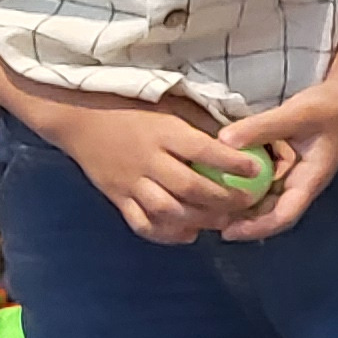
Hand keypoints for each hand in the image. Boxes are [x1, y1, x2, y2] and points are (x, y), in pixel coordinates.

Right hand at [39, 92, 261, 245]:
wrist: (79, 118)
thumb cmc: (134, 107)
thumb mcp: (171, 104)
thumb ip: (201, 122)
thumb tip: (243, 134)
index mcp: (164, 133)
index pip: (204, 151)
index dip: (233, 163)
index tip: (258, 169)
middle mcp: (148, 160)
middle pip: (189, 188)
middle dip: (223, 200)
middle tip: (247, 203)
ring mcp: (129, 182)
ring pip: (167, 210)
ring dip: (199, 219)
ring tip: (222, 221)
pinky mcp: (116, 197)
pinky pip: (141, 223)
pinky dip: (166, 233)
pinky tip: (188, 233)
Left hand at [212, 78, 337, 242]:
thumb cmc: (328, 108)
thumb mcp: (296, 114)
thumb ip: (261, 127)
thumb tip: (222, 141)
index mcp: (309, 180)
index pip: (284, 216)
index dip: (256, 228)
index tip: (226, 232)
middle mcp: (300, 183)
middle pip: (270, 213)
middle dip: (241, 220)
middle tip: (207, 217)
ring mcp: (291, 174)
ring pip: (263, 197)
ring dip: (239, 201)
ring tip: (209, 200)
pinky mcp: (283, 164)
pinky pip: (261, 179)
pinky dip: (242, 180)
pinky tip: (220, 174)